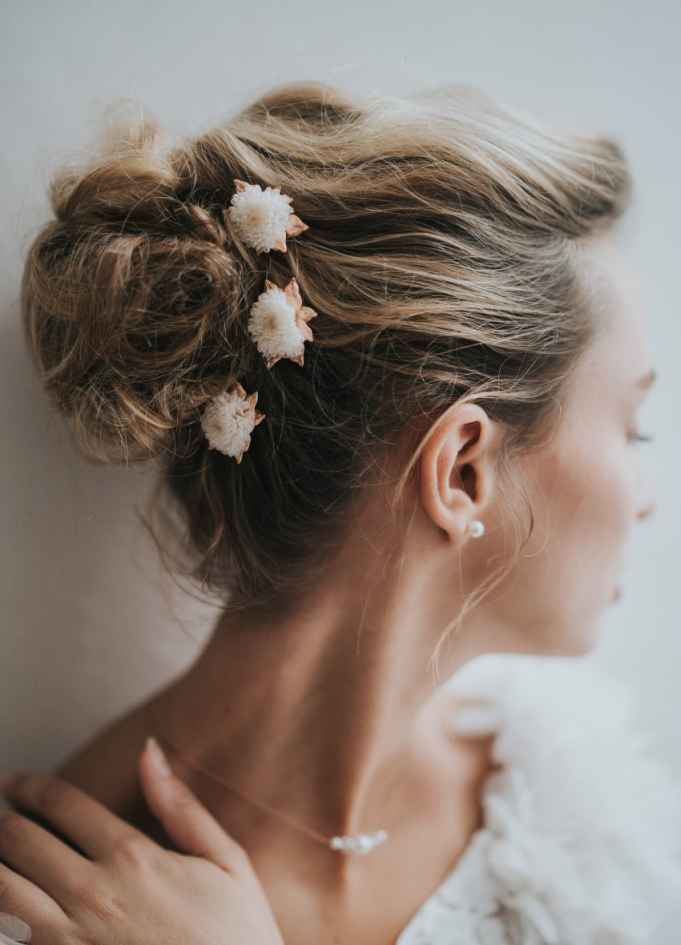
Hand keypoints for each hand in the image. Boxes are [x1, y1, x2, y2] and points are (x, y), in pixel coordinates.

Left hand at [0, 738, 284, 943]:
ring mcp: (68, 941)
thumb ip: (183, 808)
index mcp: (133, 858)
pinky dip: (1, 917)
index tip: (14, 783)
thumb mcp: (229, 865)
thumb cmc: (236, 942)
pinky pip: (7, 940)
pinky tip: (7, 910)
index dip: (27, 785)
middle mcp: (93, 895)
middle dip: (0, 819)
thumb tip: (151, 752)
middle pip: (16, 839)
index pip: (60, 802)